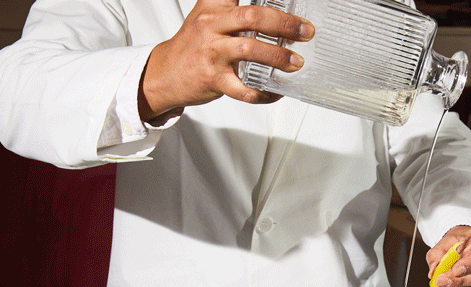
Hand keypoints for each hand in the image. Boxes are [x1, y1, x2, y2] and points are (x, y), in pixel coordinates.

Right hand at [139, 0, 314, 121]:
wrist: (165, 74)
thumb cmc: (193, 46)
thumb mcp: (208, 16)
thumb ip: (234, 9)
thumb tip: (272, 11)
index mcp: (213, 7)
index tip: (290, 2)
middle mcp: (212, 26)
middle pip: (252, 17)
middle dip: (284, 24)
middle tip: (305, 31)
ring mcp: (212, 53)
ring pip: (249, 49)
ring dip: (278, 57)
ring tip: (295, 63)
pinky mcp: (213, 79)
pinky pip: (243, 89)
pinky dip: (263, 93)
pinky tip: (275, 92)